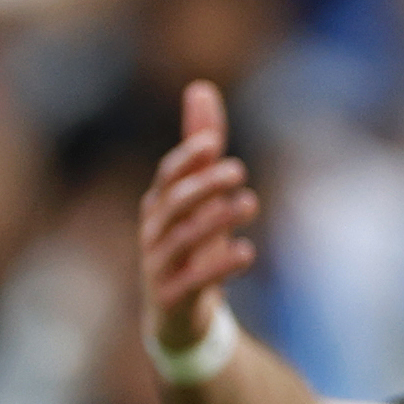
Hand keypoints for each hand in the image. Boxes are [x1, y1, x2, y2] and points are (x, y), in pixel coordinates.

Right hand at [138, 79, 258, 352]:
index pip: (168, 177)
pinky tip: (247, 252)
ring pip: (180, 239)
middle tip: (239, 171)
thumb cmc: (190, 244)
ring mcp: (158, 266)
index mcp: (159, 206)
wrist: (177, 316)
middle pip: (173, 204)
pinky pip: (192, 280)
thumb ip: (200, 145)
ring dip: (214, 219)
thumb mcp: (199, 194)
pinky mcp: (171, 297)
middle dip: (203, 185)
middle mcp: (154, 233)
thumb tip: (200, 87)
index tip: (215, 144)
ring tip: (249, 203)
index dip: (187, 159)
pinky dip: (218, 266)